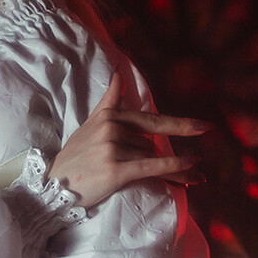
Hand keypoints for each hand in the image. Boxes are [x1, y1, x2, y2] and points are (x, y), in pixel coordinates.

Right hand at [48, 63, 208, 212]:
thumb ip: (108, 101)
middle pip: (150, 143)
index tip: (204, 127)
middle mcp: (112, 128)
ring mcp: (113, 148)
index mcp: (109, 116)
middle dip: (165, 152)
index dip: (179, 124)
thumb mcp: (89, 124)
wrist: (52, 185)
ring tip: (163, 180)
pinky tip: (193, 168)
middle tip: (204, 137)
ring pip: (150, 158)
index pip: (150, 120)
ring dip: (160, 171)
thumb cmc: (74, 158)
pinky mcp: (115, 169)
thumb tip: (118, 73)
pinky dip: (174, 168)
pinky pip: (151, 167)